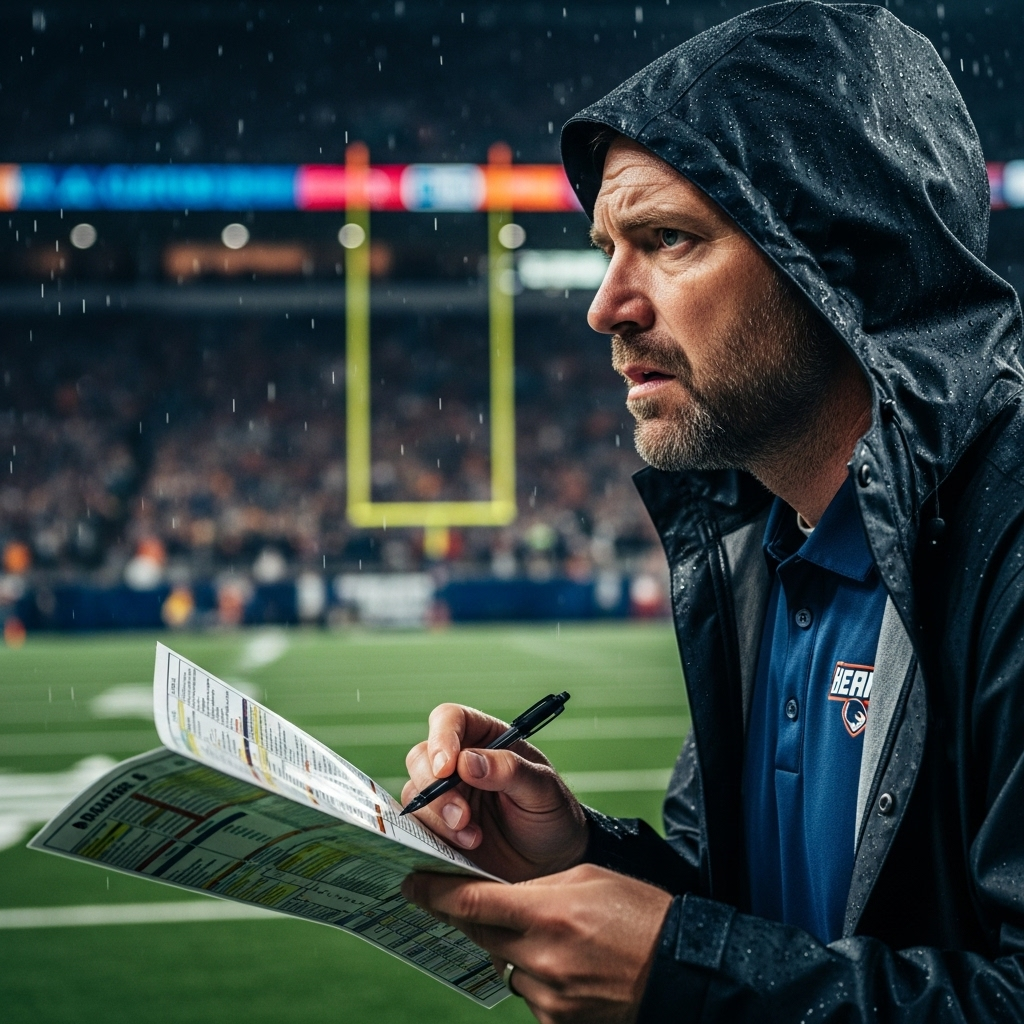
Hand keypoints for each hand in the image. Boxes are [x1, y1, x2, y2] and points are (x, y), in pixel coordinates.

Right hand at [402, 703, 587, 880]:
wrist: (552, 863)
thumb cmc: (552, 815)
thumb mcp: (543, 789)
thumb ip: (509, 770)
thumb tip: (466, 761)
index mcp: (486, 739)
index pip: (450, 719)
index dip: (441, 738)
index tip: (447, 768)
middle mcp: (459, 762)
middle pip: (421, 756)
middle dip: (435, 787)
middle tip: (462, 815)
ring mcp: (446, 795)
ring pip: (416, 792)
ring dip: (438, 817)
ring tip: (474, 838)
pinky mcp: (438, 828)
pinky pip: (418, 825)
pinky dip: (436, 838)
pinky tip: (466, 847)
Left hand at [402, 863, 672, 1023]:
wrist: (681, 968)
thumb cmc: (639, 913)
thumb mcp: (586, 879)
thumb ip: (536, 888)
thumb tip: (499, 896)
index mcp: (548, 912)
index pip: (472, 903)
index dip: (434, 894)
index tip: (411, 884)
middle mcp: (542, 957)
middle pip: (480, 935)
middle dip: (472, 917)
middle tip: (469, 901)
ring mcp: (548, 995)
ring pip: (505, 965)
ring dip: (514, 949)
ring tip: (555, 936)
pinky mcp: (557, 1022)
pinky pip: (528, 993)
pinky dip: (536, 975)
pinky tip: (568, 964)